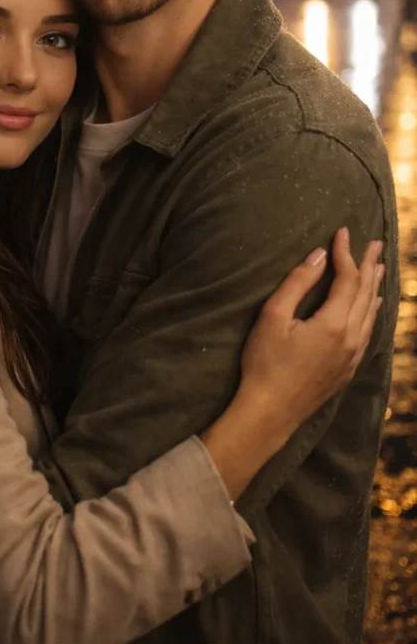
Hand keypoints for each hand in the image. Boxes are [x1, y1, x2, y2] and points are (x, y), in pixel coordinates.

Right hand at [238, 228, 382, 434]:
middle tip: (375, 243)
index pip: (347, 279)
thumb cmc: (264, 363)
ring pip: (371, 313)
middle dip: (369, 266)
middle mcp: (351, 338)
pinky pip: (369, 332)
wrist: (270, 412)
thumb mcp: (273, 317)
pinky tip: (374, 305)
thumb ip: (297, 283)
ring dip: (375, 287)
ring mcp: (353, 356)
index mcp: (333, 323)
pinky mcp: (349, 369)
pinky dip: (373, 312)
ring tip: (378, 267)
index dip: (346, 253)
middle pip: (366, 293)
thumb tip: (319, 256)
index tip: (343, 231)